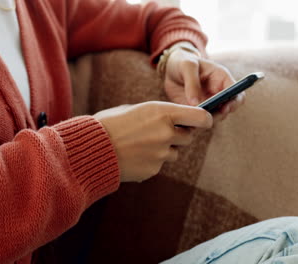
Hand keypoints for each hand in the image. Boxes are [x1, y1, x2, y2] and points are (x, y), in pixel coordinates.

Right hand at [94, 101, 212, 182]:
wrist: (91, 150)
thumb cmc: (109, 125)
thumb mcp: (135, 110)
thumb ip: (158, 115)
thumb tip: (174, 120)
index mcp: (162, 113)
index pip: (201, 117)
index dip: (206, 119)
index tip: (205, 121)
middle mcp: (166, 133)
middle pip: (188, 137)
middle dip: (178, 135)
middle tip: (159, 133)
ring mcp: (161, 154)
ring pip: (173, 152)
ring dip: (164, 149)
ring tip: (140, 145)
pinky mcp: (154, 170)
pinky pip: (159, 164)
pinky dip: (150, 160)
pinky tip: (133, 155)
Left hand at [163, 47, 245, 121]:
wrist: (169, 68)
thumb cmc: (182, 61)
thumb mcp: (187, 66)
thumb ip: (192, 82)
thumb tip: (196, 103)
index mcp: (222, 79)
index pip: (237, 93)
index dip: (234, 102)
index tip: (224, 109)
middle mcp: (218, 93)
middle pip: (228, 109)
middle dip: (219, 115)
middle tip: (206, 118)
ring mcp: (208, 103)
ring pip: (214, 117)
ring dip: (206, 120)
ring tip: (194, 121)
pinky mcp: (197, 111)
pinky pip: (200, 120)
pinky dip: (196, 124)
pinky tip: (187, 123)